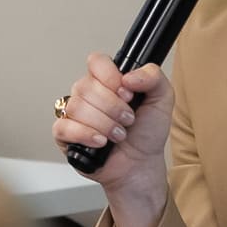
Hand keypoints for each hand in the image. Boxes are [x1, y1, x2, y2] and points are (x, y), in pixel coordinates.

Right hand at [51, 53, 172, 226]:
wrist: (141, 164)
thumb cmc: (147, 133)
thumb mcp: (162, 99)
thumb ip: (154, 76)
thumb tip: (128, 76)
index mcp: (107, 80)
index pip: (96, 62)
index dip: (111, 78)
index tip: (128, 94)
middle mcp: (88, 94)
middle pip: (86, 86)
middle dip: (114, 107)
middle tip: (128, 120)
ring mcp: (74, 113)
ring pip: (77, 106)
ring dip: (104, 124)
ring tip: (119, 135)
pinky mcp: (65, 134)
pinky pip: (64, 127)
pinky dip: (86, 134)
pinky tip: (101, 142)